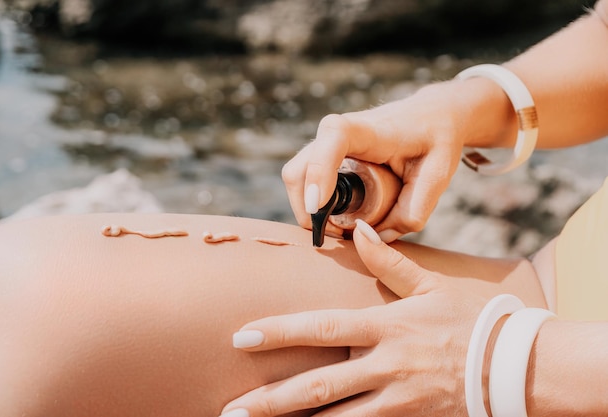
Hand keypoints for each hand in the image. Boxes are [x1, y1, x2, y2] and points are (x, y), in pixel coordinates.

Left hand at [220, 220, 486, 416]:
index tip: (242, 336)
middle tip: (232, 408)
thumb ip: (390, 262)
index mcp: (386, 326)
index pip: (321, 328)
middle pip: (318, 386)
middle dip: (271, 400)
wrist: (516, 365)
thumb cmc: (472, 319)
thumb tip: (359, 231)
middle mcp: (385, 365)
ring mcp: (397, 399)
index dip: (279, 332)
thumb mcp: (432, 285)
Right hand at [282, 81, 466, 238]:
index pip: (332, 141)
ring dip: (308, 210)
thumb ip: (414, 209)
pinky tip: (337, 218)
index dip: (319, 173)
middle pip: (299, 169)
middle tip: (338, 234)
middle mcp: (336, 131)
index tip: (319, 208)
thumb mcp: (438, 175)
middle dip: (307, 209)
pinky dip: (311, 204)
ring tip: (340, 229)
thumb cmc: (436, 139)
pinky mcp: (324, 154)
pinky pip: (303, 180)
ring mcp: (326, 142)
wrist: (432, 115)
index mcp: (367, 130)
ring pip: (296, 177)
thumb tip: (377, 237)